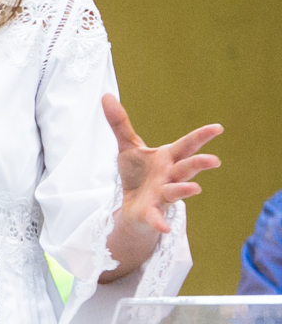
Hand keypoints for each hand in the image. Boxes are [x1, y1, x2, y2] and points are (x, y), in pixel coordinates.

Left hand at [101, 94, 221, 278]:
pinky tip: (163, 228)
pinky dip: (160, 222)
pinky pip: (157, 217)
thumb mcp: (127, 147)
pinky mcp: (151, 212)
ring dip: (185, 190)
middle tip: (214, 160)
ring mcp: (162, 195)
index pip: (187, 145)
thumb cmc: (137, 175)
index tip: (218, 128)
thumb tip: (106, 95)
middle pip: (187, 168)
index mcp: (167, 158)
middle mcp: (170, 176)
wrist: (132, 206)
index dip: (201, 136)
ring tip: (195, 189)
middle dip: (199, 163)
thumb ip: (120, 123)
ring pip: (176, 191)